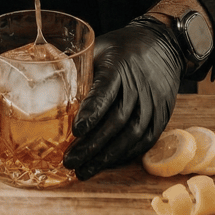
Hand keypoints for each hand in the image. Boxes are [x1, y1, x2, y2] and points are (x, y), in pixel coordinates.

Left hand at [63, 16, 182, 179]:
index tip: (75, 131)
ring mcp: (153, 102)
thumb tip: (52, 88)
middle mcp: (139, 86)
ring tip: (84, 170)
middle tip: (70, 160)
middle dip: (92, 144)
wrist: (163, 44)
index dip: (91, 113)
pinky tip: (108, 163)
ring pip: (132, 135)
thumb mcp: (100, 48)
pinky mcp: (162, 114)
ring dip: (107, 156)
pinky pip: (146, 140)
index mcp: (119, 67)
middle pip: (117, 120)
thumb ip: (82, 68)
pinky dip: (126, 155)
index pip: (105, 93)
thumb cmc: (124, 46)